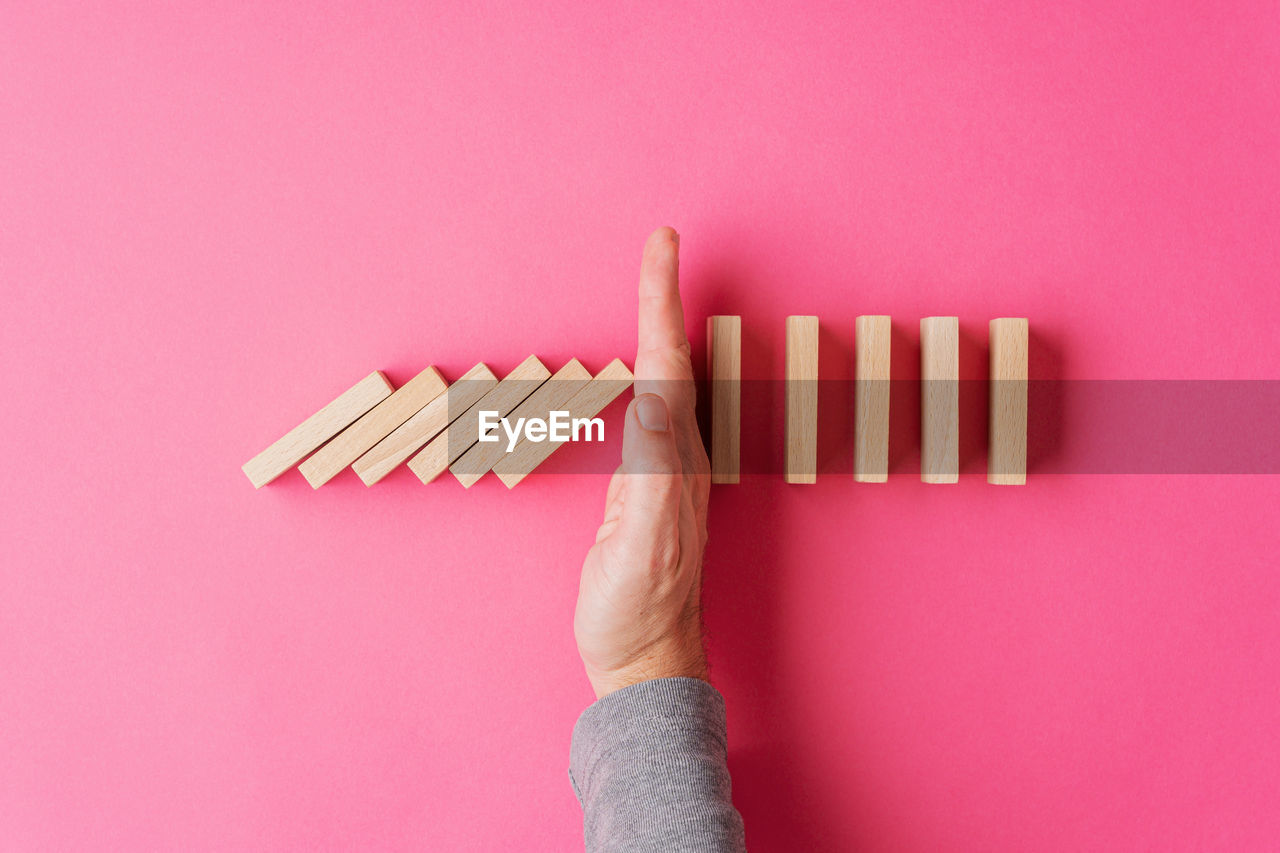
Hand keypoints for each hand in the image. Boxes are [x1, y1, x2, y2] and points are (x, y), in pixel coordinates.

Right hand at [574, 227, 711, 698]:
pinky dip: (642, 371)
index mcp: (673, 464)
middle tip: (661, 244)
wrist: (644, 659)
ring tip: (652, 283)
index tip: (663, 246)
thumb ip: (649, 487)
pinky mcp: (645, 487)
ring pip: (663, 382)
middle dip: (663, 299)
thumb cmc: (637, 613)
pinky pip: (648, 411)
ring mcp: (663, 472)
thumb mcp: (639, 555)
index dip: (661, 304)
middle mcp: (676, 459)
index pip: (668, 367)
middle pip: (672, 361)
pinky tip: (640, 368)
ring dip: (656, 327)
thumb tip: (653, 412)